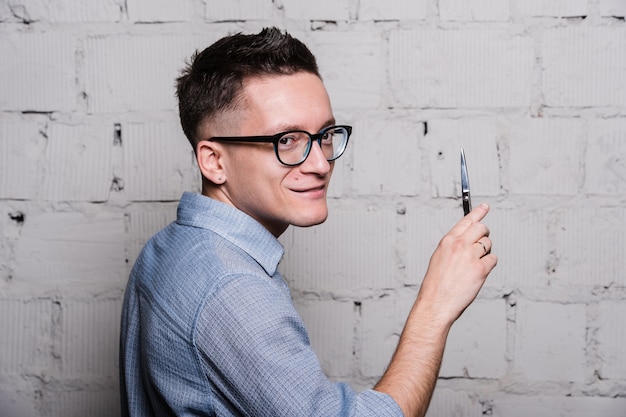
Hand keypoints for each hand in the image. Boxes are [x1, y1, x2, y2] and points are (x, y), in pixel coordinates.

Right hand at [416, 203, 497, 327]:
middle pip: (481, 229)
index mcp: (447, 241)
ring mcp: (470, 256)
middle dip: (485, 234)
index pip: (466, 221)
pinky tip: (478, 273)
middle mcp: (459, 245)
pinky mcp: (480, 269)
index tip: (485, 207)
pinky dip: (488, 265)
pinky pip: (492, 259)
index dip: (478, 212)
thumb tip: (469, 241)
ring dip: (485, 252)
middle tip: (483, 240)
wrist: (435, 303)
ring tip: (474, 265)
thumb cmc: (436, 284)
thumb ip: (453, 247)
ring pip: (488, 244)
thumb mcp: (439, 258)